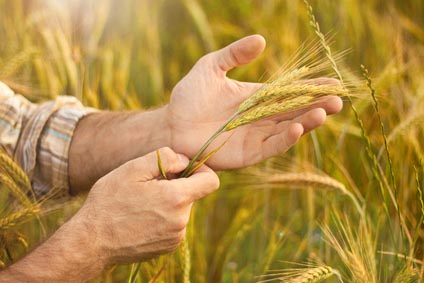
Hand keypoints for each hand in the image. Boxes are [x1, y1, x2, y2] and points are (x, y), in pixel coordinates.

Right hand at [76, 147, 218, 263]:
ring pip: (182, 209)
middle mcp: (181, 221)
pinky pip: (175, 224)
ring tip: (141, 204)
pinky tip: (141, 218)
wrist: (91, 241)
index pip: (211, 181)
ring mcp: (176, 237)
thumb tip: (185, 160)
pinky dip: (164, 217)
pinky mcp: (169, 247)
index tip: (184, 168)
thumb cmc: (109, 201)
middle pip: (192, 194)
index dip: (201, 170)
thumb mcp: (132, 169)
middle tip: (149, 186)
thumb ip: (164, 157)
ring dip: (168, 202)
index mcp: (176, 198)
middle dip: (176, 185)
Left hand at [166, 35, 342, 169]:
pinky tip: (297, 129)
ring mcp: (255, 136)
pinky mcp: (247, 154)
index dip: (312, 88)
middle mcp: (261, 117)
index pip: (290, 91)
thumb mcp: (210, 67)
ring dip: (306, 123)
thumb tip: (261, 40)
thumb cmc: (189, 96)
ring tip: (322, 113)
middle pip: (295, 111)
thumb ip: (234, 55)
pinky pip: (270, 147)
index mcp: (257, 97)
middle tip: (337, 101)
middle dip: (317, 106)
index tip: (334, 82)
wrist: (171, 124)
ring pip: (287, 130)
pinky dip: (284, 139)